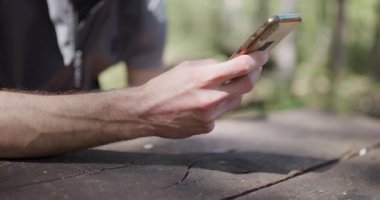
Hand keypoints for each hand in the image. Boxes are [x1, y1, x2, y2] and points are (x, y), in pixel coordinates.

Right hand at [135, 52, 267, 138]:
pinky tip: (202, 105)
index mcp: (203, 78)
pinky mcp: (207, 128)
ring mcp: (209, 116)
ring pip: (236, 101)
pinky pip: (221, 114)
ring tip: (221, 87)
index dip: (256, 60)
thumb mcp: (187, 67)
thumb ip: (211, 66)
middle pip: (247, 86)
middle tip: (253, 69)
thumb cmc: (164, 86)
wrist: (146, 112)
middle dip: (253, 75)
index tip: (262, 56)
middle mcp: (209, 98)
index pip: (241, 67)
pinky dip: (218, 106)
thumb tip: (230, 66)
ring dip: (234, 91)